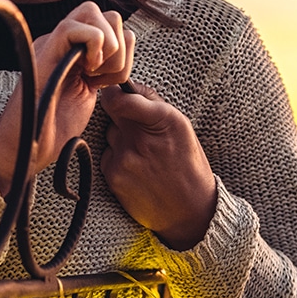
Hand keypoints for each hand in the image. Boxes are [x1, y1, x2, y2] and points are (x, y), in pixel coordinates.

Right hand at [0, 2, 134, 193]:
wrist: (28, 149)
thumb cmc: (55, 128)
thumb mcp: (89, 91)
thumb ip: (102, 67)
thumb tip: (125, 39)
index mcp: (73, 49)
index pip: (110, 23)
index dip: (123, 49)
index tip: (108, 80)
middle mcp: (61, 41)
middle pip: (105, 12)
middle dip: (119, 45)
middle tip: (103, 76)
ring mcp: (52, 43)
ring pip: (93, 11)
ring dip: (108, 47)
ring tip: (93, 75)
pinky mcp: (45, 50)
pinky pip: (79, 26)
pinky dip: (95, 47)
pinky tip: (85, 73)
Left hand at [98, 81, 217, 250]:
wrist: (189, 210)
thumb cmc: (187, 164)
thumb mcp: (181, 127)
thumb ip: (153, 102)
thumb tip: (127, 86)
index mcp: (164, 120)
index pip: (120, 98)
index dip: (114, 94)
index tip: (116, 95)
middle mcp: (142, 138)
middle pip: (112, 112)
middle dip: (122, 115)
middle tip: (139, 130)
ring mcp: (125, 158)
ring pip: (110, 134)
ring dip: (120, 139)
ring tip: (143, 155)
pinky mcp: (114, 176)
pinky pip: (107, 155)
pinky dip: (117, 158)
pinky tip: (136, 170)